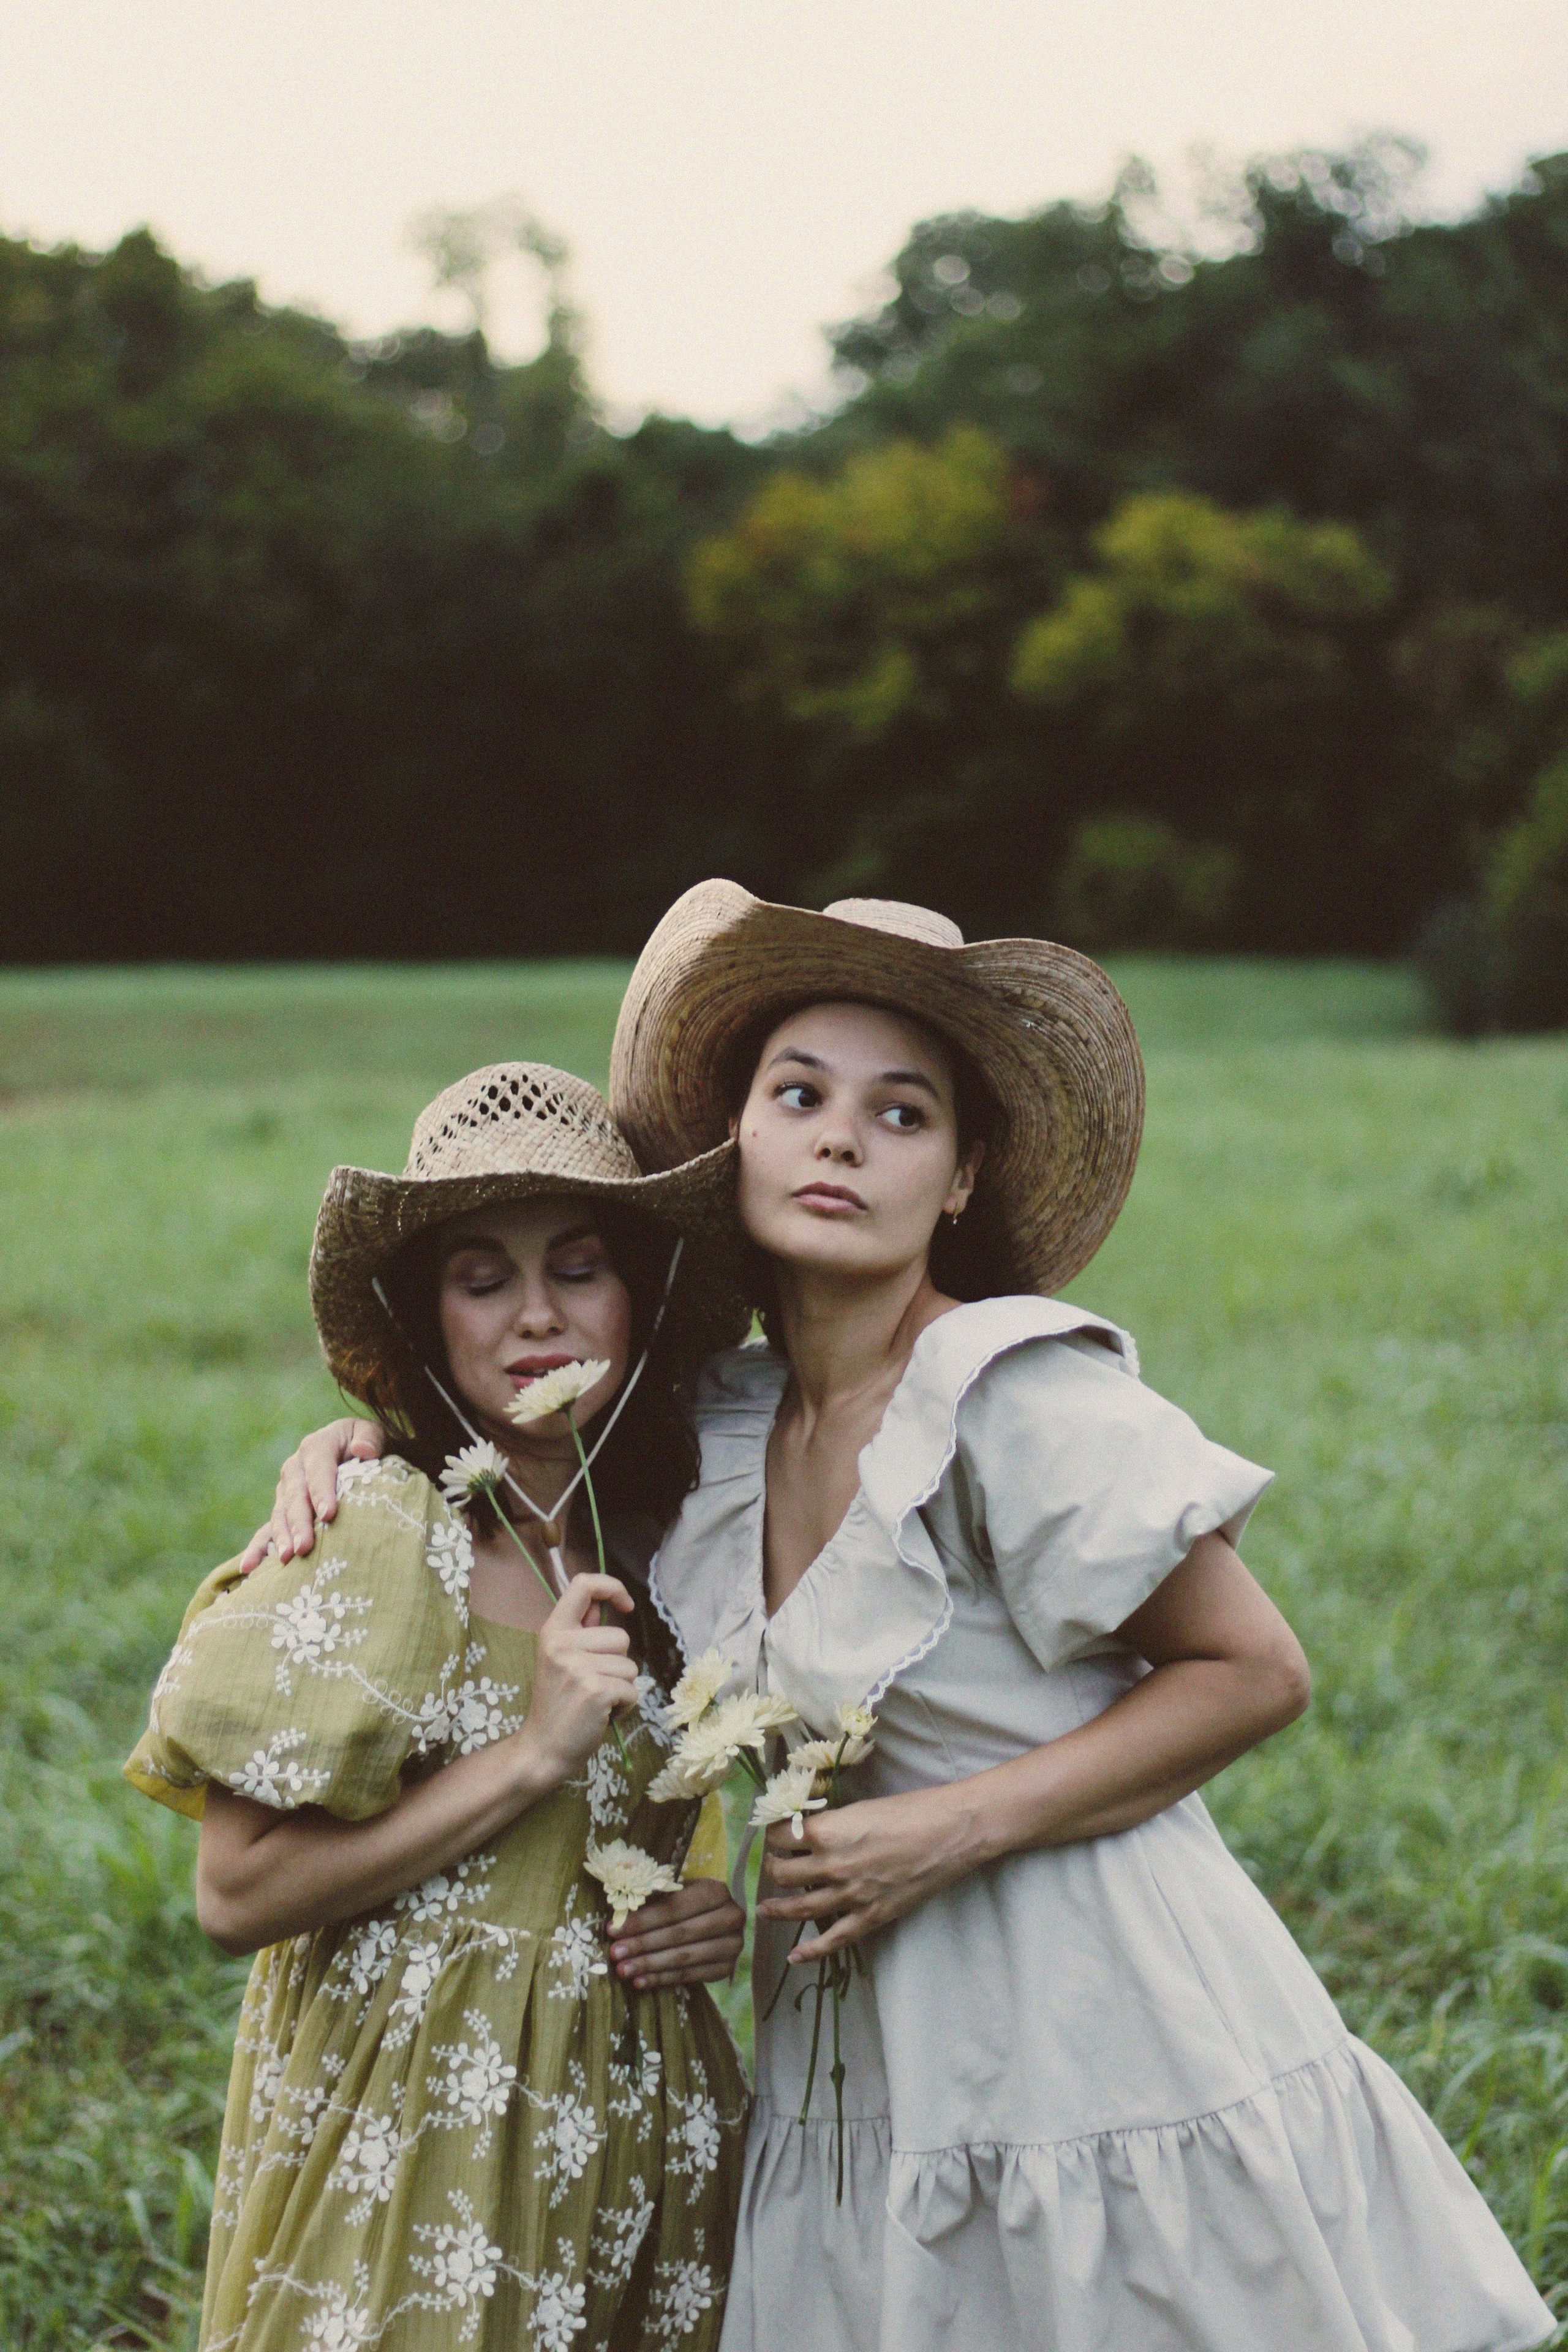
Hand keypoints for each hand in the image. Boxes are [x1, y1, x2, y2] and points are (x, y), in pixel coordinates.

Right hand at [238, 1418, 384, 1572]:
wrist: (350, 1453)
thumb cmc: (364, 1445)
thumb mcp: (371, 1433)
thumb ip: (370, 1439)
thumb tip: (362, 1450)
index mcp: (316, 1447)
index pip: (319, 1469)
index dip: (322, 1491)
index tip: (329, 1515)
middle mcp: (295, 1468)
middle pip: (296, 1496)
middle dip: (299, 1523)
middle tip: (305, 1547)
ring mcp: (285, 1491)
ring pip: (280, 1515)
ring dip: (281, 1537)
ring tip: (286, 1558)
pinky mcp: (281, 1511)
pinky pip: (266, 1530)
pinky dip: (257, 1549)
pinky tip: (248, 1568)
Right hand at [521, 1575, 639, 1784]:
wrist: (542, 1750)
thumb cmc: (557, 1705)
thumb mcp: (559, 1659)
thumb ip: (581, 1632)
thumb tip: (604, 1605)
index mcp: (553, 1631)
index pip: (584, 1584)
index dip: (612, 1587)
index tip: (625, 1606)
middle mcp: (562, 1644)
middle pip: (621, 1636)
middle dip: (617, 1664)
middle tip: (590, 1686)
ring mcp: (579, 1667)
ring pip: (630, 1666)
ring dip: (620, 1688)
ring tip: (594, 1702)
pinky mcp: (596, 1691)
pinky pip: (633, 1691)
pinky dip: (624, 1707)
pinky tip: (600, 1716)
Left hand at [609, 1878, 745, 1990]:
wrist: (715, 1921)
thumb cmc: (686, 1904)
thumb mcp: (673, 1894)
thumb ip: (651, 1902)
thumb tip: (618, 1915)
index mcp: (716, 1891)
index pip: (675, 1908)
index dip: (643, 1920)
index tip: (613, 1929)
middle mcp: (730, 1917)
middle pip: (679, 1934)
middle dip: (643, 1944)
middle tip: (615, 1953)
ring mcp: (732, 1945)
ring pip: (684, 1957)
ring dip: (649, 1965)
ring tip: (623, 1970)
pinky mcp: (726, 1968)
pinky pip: (689, 1976)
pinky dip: (662, 1979)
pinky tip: (641, 1981)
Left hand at [755, 1785, 976, 1965]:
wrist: (950, 1833)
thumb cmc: (910, 1810)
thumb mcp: (861, 1808)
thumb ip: (833, 1825)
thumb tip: (811, 1833)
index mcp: (827, 1832)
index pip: (780, 1836)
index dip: (773, 1834)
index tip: (775, 1834)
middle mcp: (832, 1866)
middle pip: (783, 1873)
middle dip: (773, 1868)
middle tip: (773, 1864)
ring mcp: (850, 1896)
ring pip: (798, 1908)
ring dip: (777, 1910)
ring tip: (764, 1910)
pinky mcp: (870, 1917)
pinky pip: (833, 1940)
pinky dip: (810, 1951)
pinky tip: (794, 1956)